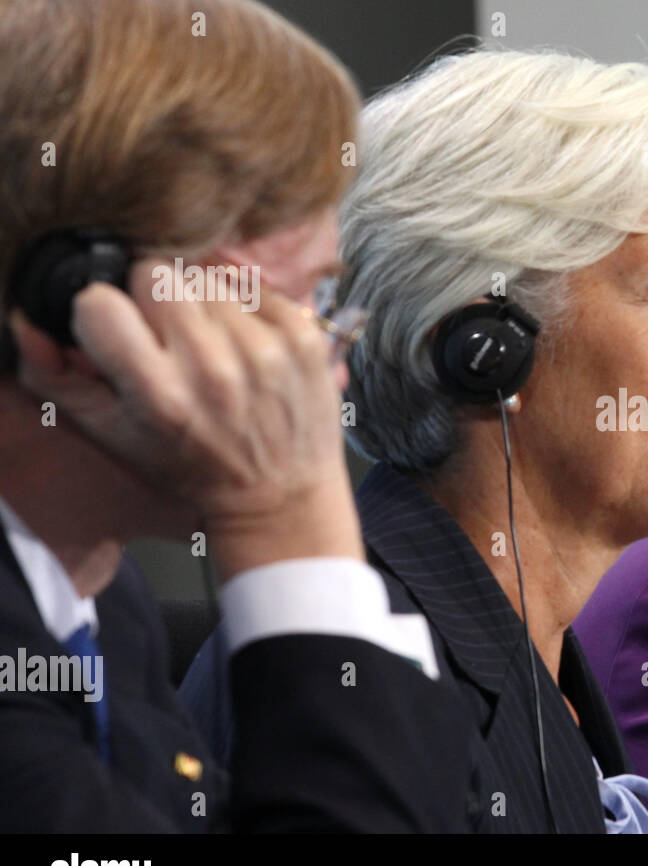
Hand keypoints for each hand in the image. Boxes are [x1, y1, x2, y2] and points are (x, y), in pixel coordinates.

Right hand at [10, 260, 362, 577]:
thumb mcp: (114, 434)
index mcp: (160, 396)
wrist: (281, 496)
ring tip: (213, 346)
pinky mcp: (304, 340)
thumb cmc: (191, 464)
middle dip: (154, 299)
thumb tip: (29, 318)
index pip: (101, 303)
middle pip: (156, 273)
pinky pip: (258, 287)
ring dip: (202, 304)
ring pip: (207, 277)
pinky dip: (248, 309)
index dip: (105, 313)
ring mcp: (265, 352)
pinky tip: (248, 346)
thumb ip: (57, 378)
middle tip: (168, 335)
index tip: (121, 332)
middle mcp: (214, 370)